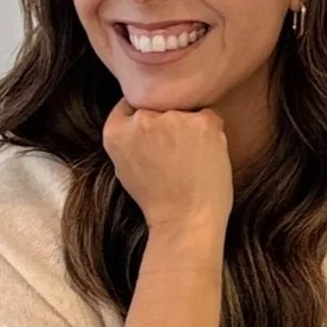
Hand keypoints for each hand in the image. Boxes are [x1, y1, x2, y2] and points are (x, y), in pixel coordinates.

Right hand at [102, 97, 232, 230]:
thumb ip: (128, 138)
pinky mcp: (201, 122)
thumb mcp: (124, 167)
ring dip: (190, 127)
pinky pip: (209, 116)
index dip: (145, 117)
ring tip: (191, 159)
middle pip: (159, 106)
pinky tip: (205, 156)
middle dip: (168, 122)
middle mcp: (141, 120)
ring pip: (184, 110)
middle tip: (175, 153)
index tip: (155, 133)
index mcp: (116, 131)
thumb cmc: (158, 200)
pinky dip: (211, 133)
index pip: (130, 105)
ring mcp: (172, 118)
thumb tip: (140, 117)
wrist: (184, 221)